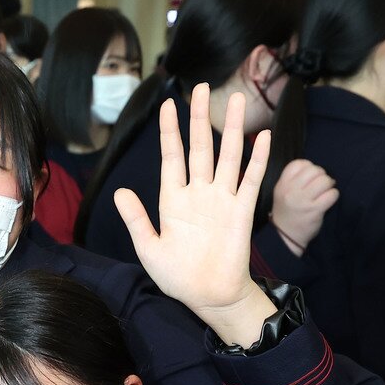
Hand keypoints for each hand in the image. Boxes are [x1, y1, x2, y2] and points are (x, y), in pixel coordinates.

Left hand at [114, 84, 276, 346]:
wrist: (207, 296)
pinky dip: (258, 159)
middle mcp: (197, 193)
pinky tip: (263, 137)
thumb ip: (136, 219)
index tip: (168, 105)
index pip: (171, 157)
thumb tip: (121, 191)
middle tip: (201, 87)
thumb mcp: (148, 248)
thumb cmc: (176, 276)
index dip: (169, 131)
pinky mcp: (241, 211)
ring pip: (227, 155)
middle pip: (199, 147)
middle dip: (199, 118)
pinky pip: (251, 180)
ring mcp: (221, 199)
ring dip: (231, 128)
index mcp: (172, 200)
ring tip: (234, 100)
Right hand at [270, 159, 337, 255]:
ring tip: (324, 192)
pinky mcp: (315, 210)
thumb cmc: (287, 212)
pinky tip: (327, 201)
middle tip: (319, 185)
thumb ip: (294, 179)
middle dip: (321, 176)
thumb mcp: (282, 192)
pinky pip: (332, 194)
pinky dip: (333, 196)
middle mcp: (291, 191)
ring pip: (325, 180)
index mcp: (282, 184)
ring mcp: (302, 201)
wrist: (285, 236)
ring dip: (329, 186)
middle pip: (314, 170)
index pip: (299, 163)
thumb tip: (316, 169)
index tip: (309, 178)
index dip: (308, 167)